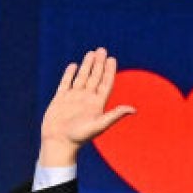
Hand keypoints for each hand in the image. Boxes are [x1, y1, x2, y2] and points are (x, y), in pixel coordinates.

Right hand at [38, 48, 134, 165]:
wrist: (59, 142)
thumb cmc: (80, 137)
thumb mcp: (99, 125)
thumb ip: (115, 115)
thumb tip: (133, 109)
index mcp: (97, 104)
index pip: (105, 83)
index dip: (109, 71)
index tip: (112, 59)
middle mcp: (86, 99)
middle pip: (94, 77)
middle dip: (99, 64)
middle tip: (102, 50)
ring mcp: (73, 98)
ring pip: (81, 77)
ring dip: (86, 65)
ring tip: (91, 53)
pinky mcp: (60, 99)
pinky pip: (66, 83)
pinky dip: (69, 74)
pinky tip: (73, 65)